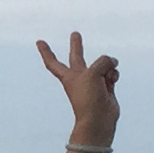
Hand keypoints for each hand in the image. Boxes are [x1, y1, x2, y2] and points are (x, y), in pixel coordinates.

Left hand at [36, 32, 120, 146]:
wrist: (98, 119)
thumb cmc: (89, 98)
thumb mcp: (93, 73)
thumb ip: (103, 61)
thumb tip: (113, 63)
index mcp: (69, 76)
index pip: (53, 62)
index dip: (46, 52)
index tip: (39, 41)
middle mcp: (79, 78)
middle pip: (77, 57)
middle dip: (77, 45)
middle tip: (75, 34)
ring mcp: (93, 82)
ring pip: (102, 65)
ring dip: (108, 67)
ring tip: (107, 77)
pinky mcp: (106, 87)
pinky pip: (112, 73)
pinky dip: (114, 74)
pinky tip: (113, 80)